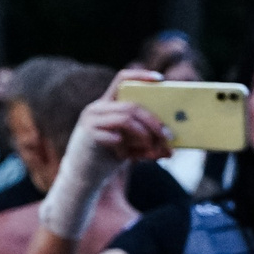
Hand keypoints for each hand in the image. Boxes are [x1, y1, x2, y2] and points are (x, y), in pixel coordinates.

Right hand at [39, 69, 170, 238]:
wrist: (82, 177)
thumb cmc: (108, 158)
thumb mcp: (131, 147)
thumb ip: (148, 143)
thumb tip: (171, 149)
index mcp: (107, 104)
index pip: (121, 79)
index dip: (140, 76)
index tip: (161, 79)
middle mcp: (97, 109)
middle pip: (132, 106)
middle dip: (154, 121)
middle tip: (168, 136)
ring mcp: (90, 121)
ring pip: (126, 119)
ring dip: (144, 134)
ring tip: (152, 149)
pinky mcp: (88, 136)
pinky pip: (116, 137)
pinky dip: (127, 148)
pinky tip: (124, 157)